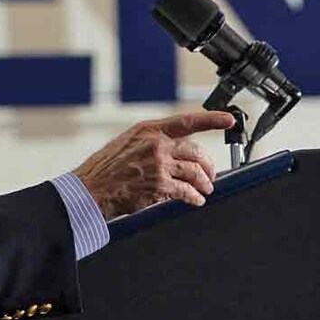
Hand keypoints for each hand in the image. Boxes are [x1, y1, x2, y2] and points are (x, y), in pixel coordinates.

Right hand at [72, 111, 235, 219]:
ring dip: (204, 183)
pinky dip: (195, 197)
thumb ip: (151, 142)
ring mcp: (159, 165)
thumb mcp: (127, 143)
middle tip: (209, 174)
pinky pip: (187, 192)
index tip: (228, 119)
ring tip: (204, 189)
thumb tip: (175, 150)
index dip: (211, 120)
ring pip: (195, 173)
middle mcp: (156, 145)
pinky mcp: (160, 186)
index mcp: (148, 130)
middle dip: (207, 165)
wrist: (91, 189)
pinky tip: (195, 200)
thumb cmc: (105, 169)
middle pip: (196, 152)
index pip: (186, 121)